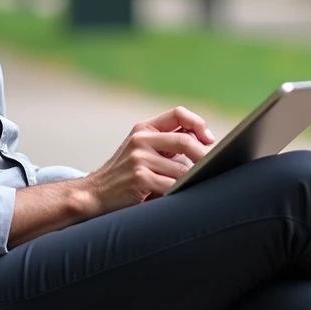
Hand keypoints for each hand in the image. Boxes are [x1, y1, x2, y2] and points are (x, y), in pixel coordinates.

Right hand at [83, 107, 214, 214]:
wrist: (95, 194)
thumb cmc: (124, 174)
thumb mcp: (141, 150)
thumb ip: (167, 143)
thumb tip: (206, 143)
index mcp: (143, 128)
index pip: (178, 113)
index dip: (198, 124)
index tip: (209, 140)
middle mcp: (140, 139)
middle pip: (185, 141)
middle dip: (204, 156)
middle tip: (215, 166)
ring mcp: (139, 158)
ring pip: (182, 169)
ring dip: (190, 180)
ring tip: (191, 186)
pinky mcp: (140, 178)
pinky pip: (173, 185)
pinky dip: (181, 192)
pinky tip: (178, 196)